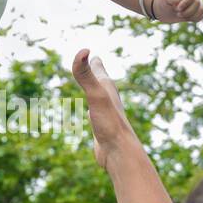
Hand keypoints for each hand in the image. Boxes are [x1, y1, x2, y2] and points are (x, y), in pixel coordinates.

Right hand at [71, 48, 138, 170]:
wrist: (119, 152)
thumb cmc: (110, 123)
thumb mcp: (96, 95)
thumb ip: (87, 75)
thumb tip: (83, 51)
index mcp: (107, 88)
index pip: (98, 68)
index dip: (92, 60)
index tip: (87, 51)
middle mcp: (108, 98)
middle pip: (102, 81)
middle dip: (96, 71)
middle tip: (94, 61)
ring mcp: (105, 113)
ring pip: (100, 97)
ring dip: (95, 90)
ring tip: (93, 86)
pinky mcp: (102, 127)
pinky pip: (96, 113)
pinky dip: (92, 108)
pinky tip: (92, 114)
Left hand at [152, 0, 202, 22]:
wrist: (163, 9)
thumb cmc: (163, 0)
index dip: (185, 3)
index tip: (177, 9)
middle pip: (197, 3)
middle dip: (187, 11)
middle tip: (177, 13)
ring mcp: (196, 2)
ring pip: (201, 9)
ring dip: (190, 16)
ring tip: (181, 15)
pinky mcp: (197, 10)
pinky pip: (201, 15)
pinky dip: (194, 19)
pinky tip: (186, 18)